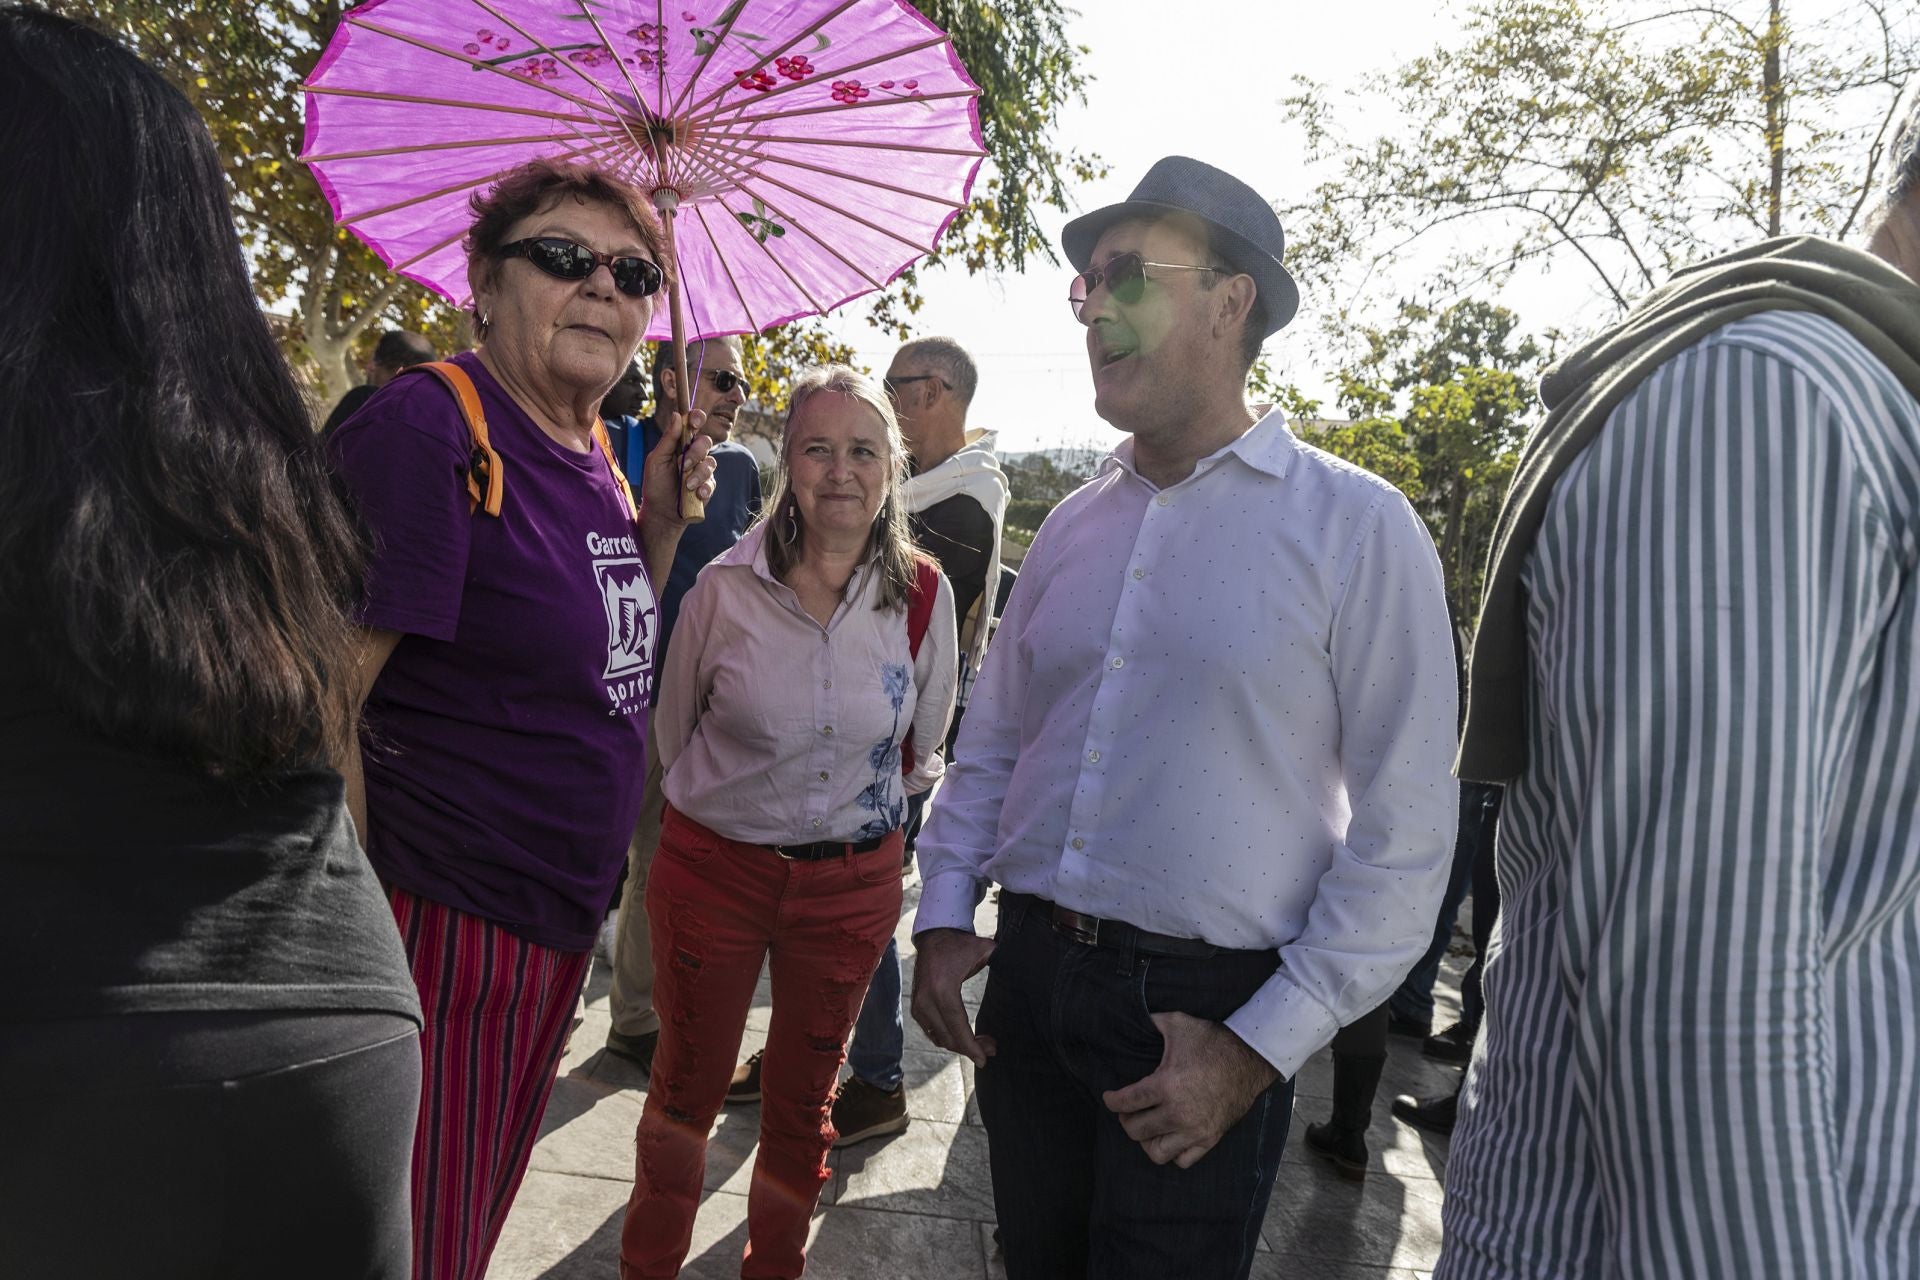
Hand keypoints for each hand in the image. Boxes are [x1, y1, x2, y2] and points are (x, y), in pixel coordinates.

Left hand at [639, 408, 716, 527]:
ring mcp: (702, 470)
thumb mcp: (656, 460)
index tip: (695, 421)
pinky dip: (704, 488)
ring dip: (698, 474)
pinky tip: (696, 494)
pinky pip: (712, 482)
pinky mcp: (708, 485)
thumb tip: (677, 415)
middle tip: (683, 466)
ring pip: (710, 462)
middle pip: (705, 442)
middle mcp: (694, 454)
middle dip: (696, 453)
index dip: (697, 418)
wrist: (661, 512)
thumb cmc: (656, 484)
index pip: (693, 425)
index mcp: (680, 444)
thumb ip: (668, 439)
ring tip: (686, 486)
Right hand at [909, 928, 996, 1066]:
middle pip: (949, 1037)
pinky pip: (932, 1032)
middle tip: (991, 1049)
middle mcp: (926, 1000)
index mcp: (943, 989)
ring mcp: (918, 1005)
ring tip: (983, 1043)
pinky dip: (949, 1038)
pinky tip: (966, 1037)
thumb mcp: (984, 950)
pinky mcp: (916, 1008)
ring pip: (940, 1038)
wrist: (933, 936)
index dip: (971, 1046)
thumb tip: (1029, 966)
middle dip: (970, 1048)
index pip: (957, 1026)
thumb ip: (1003, 960)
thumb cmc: (961, 945)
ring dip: (960, 1045)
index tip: (984, 1060)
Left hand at [1102, 1012, 1280, 1168]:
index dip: (1112, 1101)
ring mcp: (1195, 1130)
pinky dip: (1172, 1152)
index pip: (1127, 1103)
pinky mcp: (1210, 1139)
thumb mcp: (1177, 1023)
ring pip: (1156, 1152)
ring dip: (1146, 1140)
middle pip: (1136, 1130)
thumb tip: (1130, 1018)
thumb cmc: (1212, 1041)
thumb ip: (1150, 1022)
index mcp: (1166, 1085)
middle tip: (1127, 1110)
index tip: (1109, 1098)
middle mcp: (1179, 1113)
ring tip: (1147, 1125)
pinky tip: (1169, 1136)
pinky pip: (1182, 1160)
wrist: (1250, 1058)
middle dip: (1126, 1120)